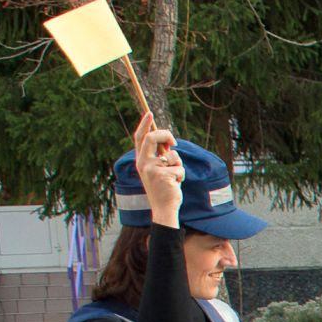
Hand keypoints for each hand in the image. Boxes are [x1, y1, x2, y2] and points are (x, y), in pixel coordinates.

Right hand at [132, 112, 182, 226]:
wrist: (163, 208)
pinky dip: (182, 175)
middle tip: (174, 142)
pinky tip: (176, 184)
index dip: (144, 124)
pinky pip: (179, 168)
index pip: (139, 138)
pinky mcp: (163, 175)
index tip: (150, 113)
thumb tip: (169, 142)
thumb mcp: (159, 170)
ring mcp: (151, 169)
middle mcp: (143, 163)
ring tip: (175, 177)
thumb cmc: (164, 188)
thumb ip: (161, 157)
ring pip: (172, 156)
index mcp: (141, 160)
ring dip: (179, 165)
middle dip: (165, 135)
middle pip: (152, 138)